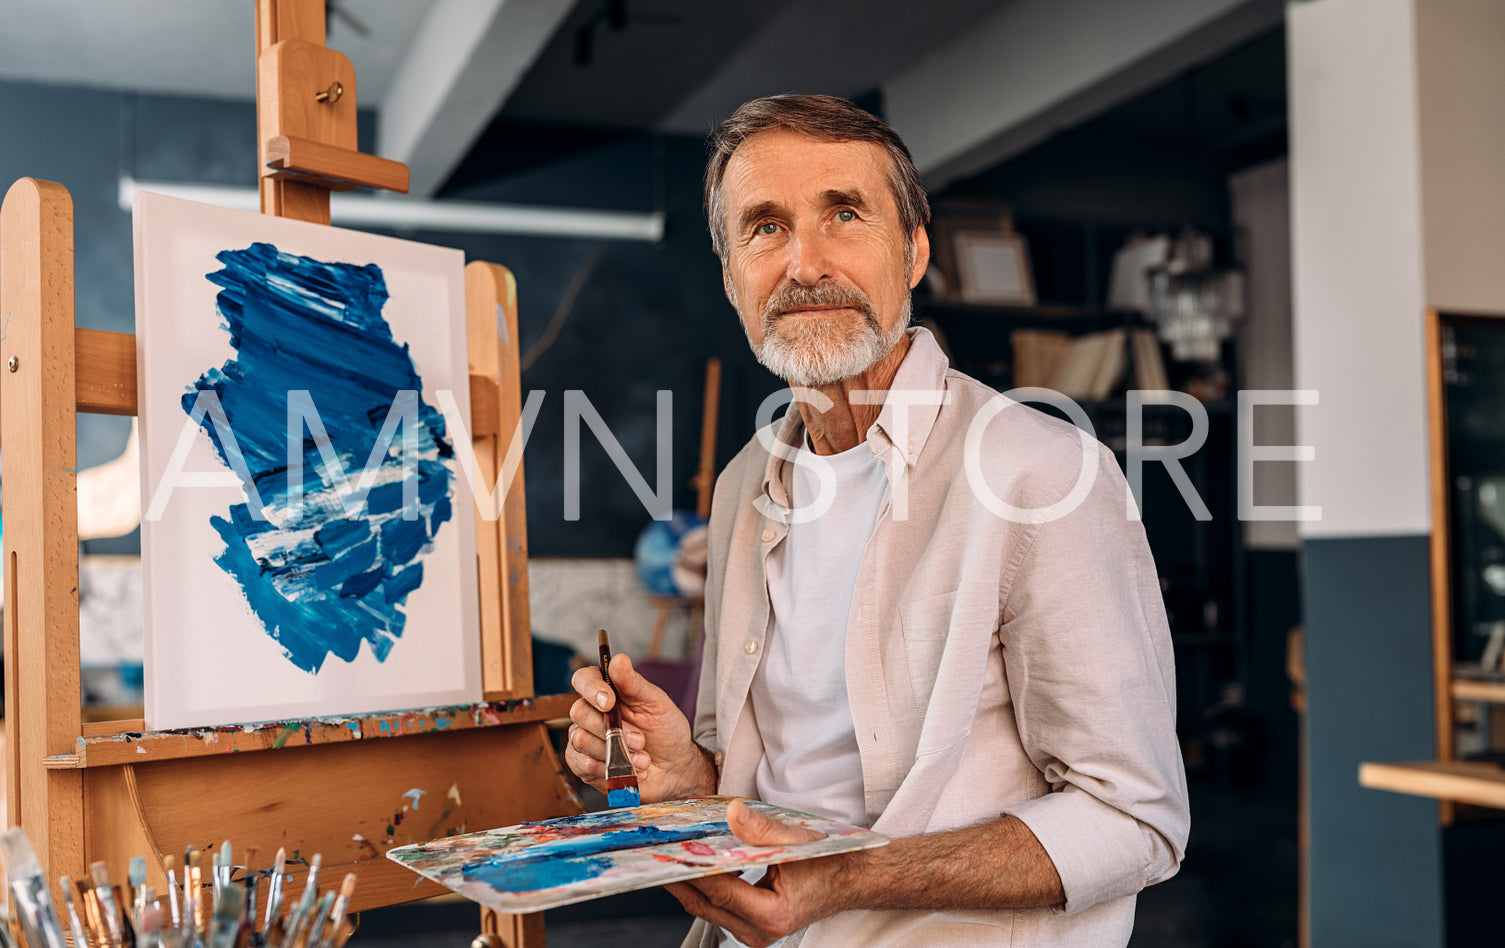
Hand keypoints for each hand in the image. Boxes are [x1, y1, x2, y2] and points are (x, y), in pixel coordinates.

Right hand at [566, 652, 714, 801]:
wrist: (674, 767)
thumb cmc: (665, 730)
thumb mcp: (656, 703)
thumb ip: (634, 683)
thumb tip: (619, 659)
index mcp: (607, 690)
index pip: (583, 679)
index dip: (592, 689)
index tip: (609, 702)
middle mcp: (592, 712)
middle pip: (578, 711)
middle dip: (611, 730)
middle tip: (640, 740)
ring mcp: (585, 738)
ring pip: (580, 740)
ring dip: (614, 752)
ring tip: (642, 759)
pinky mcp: (584, 764)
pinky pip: (582, 765)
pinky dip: (608, 769)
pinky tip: (629, 770)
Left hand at [666, 799, 847, 946]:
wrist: (850, 881)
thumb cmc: (828, 861)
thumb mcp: (797, 840)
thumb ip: (762, 829)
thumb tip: (731, 812)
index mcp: (773, 915)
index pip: (720, 890)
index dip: (692, 869)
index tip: (670, 850)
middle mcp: (761, 933)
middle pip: (706, 904)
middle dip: (679, 877)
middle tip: (653, 853)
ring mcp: (755, 936)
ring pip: (707, 910)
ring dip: (688, 884)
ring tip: (666, 857)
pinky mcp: (751, 930)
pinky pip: (717, 911)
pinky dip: (703, 890)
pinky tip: (693, 868)